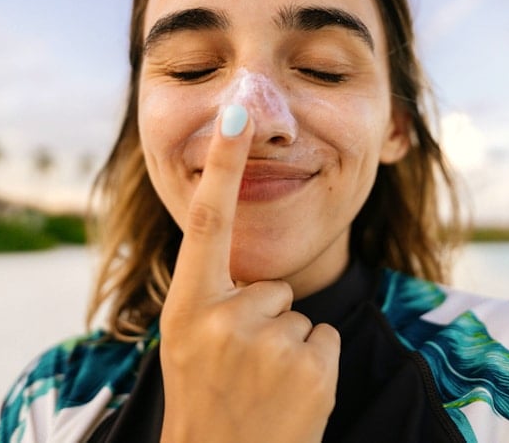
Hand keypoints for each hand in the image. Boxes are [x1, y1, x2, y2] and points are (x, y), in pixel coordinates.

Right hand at [159, 105, 340, 442]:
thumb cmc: (205, 397)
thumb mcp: (185, 341)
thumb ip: (210, 293)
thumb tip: (240, 253)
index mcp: (187, 305)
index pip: (207, 222)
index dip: (221, 164)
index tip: (236, 112)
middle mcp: (222, 319)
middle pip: (273, 284)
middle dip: (266, 317)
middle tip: (242, 365)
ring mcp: (268, 344)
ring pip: (299, 313)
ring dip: (288, 344)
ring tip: (262, 383)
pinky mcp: (311, 366)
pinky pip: (323, 337)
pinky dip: (313, 362)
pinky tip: (288, 393)